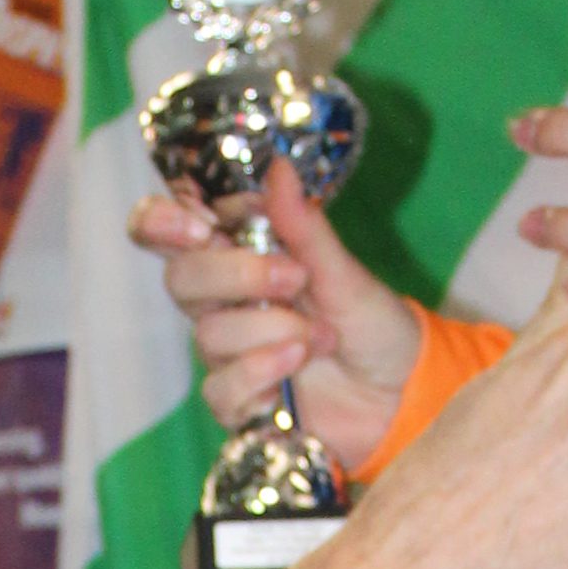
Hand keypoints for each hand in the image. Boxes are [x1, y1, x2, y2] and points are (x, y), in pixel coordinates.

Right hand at [125, 174, 421, 469]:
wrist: (402, 391)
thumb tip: (279, 168)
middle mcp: (224, 301)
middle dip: (236, 275)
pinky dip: (261, 372)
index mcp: (239, 255)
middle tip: (295, 279)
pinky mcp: (237, 400)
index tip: (204, 225)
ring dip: (272, 329)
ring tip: (322, 335)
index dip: (165, 222)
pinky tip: (296, 364)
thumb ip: (304, 227)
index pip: (168, 230)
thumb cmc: (372, 324)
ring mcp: (228, 352)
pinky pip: (221, 387)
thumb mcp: (345, 272)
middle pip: (180, 278)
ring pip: (210, 334)